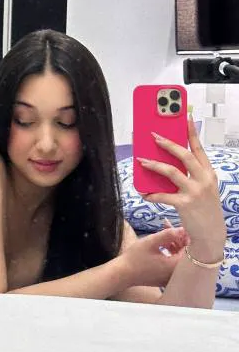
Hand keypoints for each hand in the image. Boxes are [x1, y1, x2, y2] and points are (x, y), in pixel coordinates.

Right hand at [120, 226, 189, 287]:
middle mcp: (177, 273)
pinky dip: (169, 252)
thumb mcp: (151, 242)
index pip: (189, 248)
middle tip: (166, 224)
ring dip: (172, 243)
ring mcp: (171, 277)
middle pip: (184, 252)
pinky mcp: (165, 278)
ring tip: (163, 230)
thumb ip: (168, 234)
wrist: (122, 274)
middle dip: (177, 237)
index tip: (178, 225)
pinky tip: (161, 243)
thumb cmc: (136, 258)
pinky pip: (172, 262)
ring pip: (177, 257)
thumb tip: (182, 229)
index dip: (185, 235)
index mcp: (176, 265)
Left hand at [137, 118, 226, 260]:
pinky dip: (152, 194)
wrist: (211, 234)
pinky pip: (163, 195)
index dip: (192, 132)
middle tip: (153, 136)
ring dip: (154, 165)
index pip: (199, 148)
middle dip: (167, 144)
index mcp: (208, 173)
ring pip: (171, 172)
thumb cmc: (204, 208)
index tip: (186, 117)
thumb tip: (167, 161)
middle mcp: (204, 180)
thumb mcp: (204, 188)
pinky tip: (144, 193)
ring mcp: (195, 192)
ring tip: (141, 161)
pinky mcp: (185, 204)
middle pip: (184, 155)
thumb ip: (191, 175)